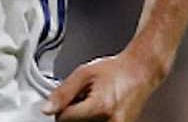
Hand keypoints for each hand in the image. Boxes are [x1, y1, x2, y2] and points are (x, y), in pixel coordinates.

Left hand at [41, 51, 163, 121]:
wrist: (139, 73)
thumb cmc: (116, 71)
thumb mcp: (83, 74)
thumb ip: (63, 93)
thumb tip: (47, 109)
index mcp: (100, 107)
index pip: (64, 118)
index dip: (61, 107)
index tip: (69, 98)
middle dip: (73, 114)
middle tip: (83, 98)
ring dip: (83, 118)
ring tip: (93, 103)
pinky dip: (94, 120)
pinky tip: (99, 110)